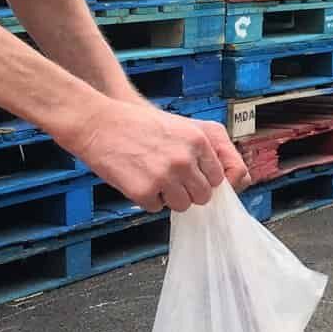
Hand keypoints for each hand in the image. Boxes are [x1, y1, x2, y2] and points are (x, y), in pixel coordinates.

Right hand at [65, 98, 251, 210]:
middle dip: (190, 191)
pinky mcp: (144, 191)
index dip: (206, 180)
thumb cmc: (142, 124)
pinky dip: (148, 200)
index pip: (221, 179)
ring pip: (183, 206)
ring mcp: (165, 177)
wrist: (99, 123)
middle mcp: (186, 159)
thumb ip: (209, 150)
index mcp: (200, 141)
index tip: (193, 176)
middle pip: (204, 196)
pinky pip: (157, 208)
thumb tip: (233, 180)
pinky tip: (138, 179)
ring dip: (170, 197)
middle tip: (171, 178)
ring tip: (154, 177)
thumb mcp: (184, 126)